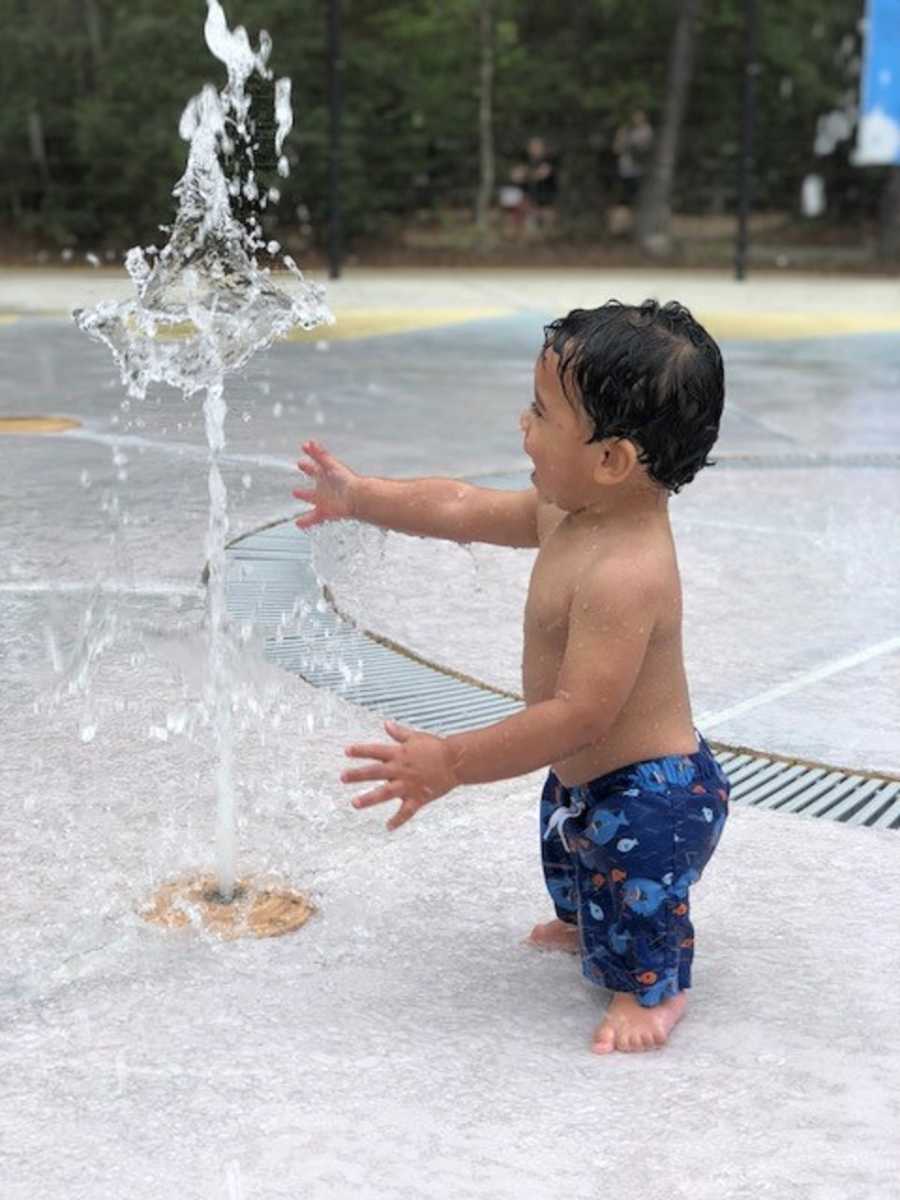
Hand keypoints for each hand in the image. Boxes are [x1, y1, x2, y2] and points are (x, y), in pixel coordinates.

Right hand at [292, 439, 358, 528]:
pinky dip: (306, 521)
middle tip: (301, 464)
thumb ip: (320, 454)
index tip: (304, 447)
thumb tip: (310, 442)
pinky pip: (314, 518)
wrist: (357, 499)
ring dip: (304, 494)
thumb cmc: (347, 482)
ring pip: (312, 496)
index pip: (317, 461)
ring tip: (296, 493)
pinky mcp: (325, 512)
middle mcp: (325, 485)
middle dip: (308, 470)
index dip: (311, 453)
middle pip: (315, 475)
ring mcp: (325, 499)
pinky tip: (299, 524)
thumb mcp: (331, 466)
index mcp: (326, 474)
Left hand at [342, 721, 458, 830]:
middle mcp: (400, 769)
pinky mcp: (418, 798)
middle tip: (343, 777)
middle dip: (357, 775)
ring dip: (369, 798)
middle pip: (375, 772)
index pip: (375, 751)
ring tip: (354, 803)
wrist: (456, 762)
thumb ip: (399, 733)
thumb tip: (386, 724)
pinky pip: (406, 812)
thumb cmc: (436, 748)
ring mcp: (408, 785)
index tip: (346, 751)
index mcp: (399, 754)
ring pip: (385, 793)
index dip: (360, 750)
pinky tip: (388, 827)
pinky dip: (397, 820)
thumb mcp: (416, 737)